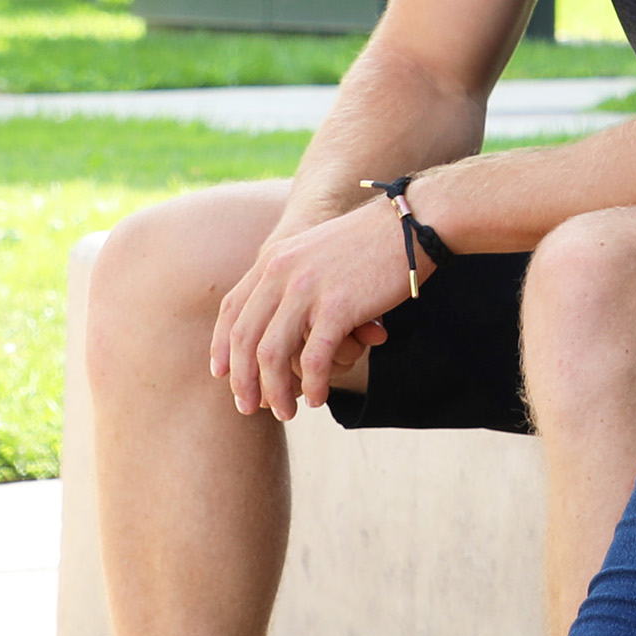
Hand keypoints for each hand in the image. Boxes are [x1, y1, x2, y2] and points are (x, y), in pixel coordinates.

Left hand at [211, 197, 416, 417]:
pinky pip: (314, 358)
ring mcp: (308, 289)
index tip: (222, 374)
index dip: (222, 346)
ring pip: (272, 354)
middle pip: (245, 338)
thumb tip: (284, 320)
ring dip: (275, 390)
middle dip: (244, 380)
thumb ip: (295, 276)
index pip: (232, 309)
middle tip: (249, 407)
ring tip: (286, 412)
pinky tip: (319, 398)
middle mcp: (281, 273)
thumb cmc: (373, 241)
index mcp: (274, 259)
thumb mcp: (318, 250)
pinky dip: (313, 384)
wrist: (413, 224)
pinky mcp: (339, 306)